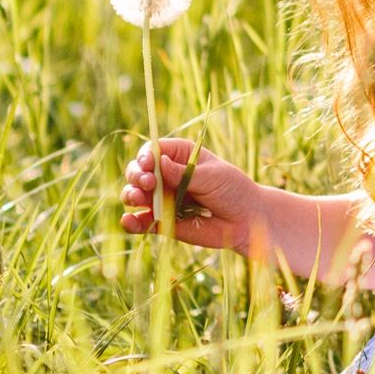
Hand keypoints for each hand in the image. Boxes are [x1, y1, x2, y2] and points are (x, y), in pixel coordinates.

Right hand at [121, 137, 259, 251]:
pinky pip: (141, 222)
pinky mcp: (162, 222)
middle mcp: (166, 176)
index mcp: (179, 156)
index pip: (152, 151)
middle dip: (137, 175)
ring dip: (131, 195)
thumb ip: (185, 173)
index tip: (148, 164)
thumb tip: (159, 162)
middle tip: (148, 183)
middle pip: (138, 171)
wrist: (246, 220)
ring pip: (135, 195)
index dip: (145, 157)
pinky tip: (128, 221)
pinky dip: (131, 222)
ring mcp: (162, 199)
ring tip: (138, 199)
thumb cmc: (232, 190)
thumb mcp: (212, 176)